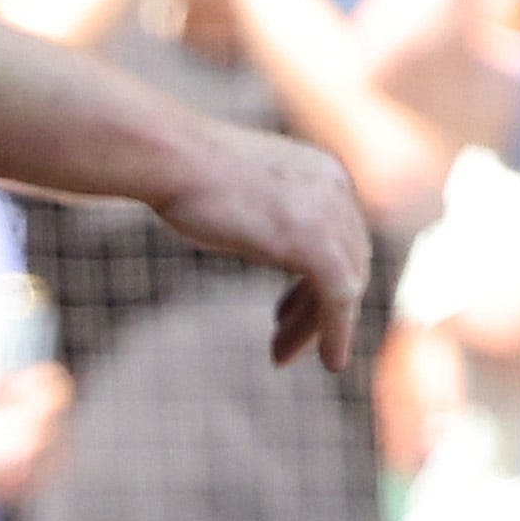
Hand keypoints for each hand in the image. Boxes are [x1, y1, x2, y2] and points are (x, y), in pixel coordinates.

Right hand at [151, 122, 372, 367]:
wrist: (171, 158)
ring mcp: (329, 215)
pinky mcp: (316, 245)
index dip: (318, 277)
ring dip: (318, 326)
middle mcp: (336, 188)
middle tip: (284, 338)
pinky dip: (338, 332)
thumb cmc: (179, 168)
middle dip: (318, 305)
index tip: (287, 309)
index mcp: (321, 170)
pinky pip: (340, 299)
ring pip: (345, 284)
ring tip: (282, 356)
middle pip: (348, 259)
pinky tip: (331, 362)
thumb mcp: (236, 184)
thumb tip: (250, 223)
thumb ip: (260, 203)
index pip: (341, 233)